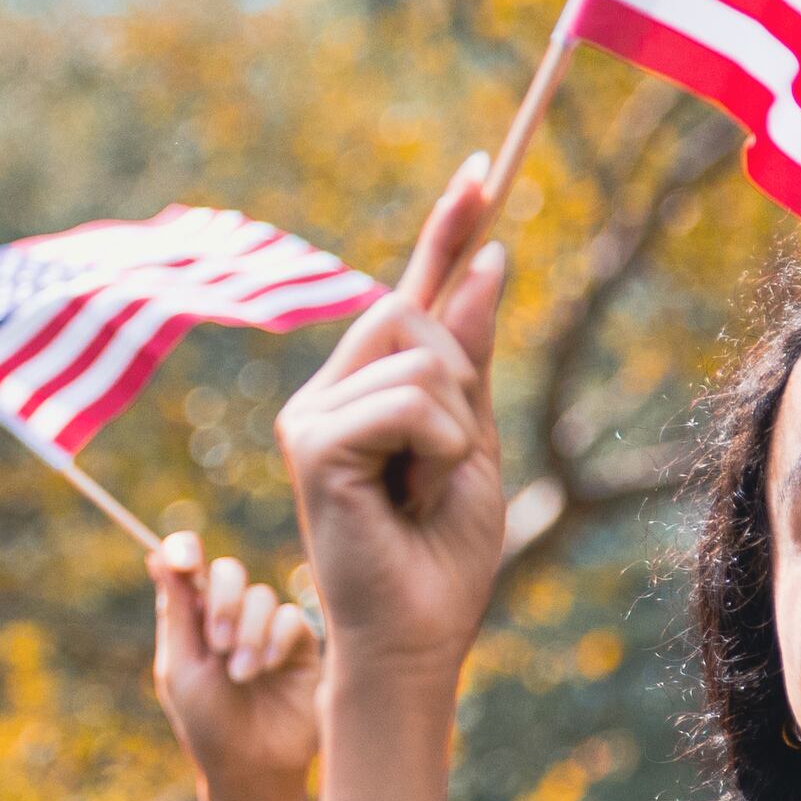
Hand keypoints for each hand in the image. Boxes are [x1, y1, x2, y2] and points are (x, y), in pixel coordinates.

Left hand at [150, 526, 320, 800]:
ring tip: (242, 675)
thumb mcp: (181, 669)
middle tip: (217, 644)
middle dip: (222, 601)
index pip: (188, 568)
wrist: (253, 768)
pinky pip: (292, 619)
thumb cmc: (207, 725)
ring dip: (248, 632)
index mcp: (192, 621)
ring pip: (262, 596)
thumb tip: (156, 557)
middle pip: (228, 572)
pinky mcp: (300, 646)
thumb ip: (176, 613)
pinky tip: (269, 669)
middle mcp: (230, 618)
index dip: (184, 551)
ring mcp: (266, 630)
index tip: (186, 558)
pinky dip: (277, 639)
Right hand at [273, 161, 511, 693]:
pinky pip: (411, 402)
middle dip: (459, 377)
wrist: (414, 636)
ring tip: (426, 488)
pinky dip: (440, 447)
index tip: (485, 165)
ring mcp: (310, 414)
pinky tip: (412, 493)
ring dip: (456, 426)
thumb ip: (470, 357)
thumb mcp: (476, 439)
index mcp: (365, 388)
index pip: (413, 290)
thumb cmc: (442, 554)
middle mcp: (327, 391)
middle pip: (413, 310)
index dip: (449, 228)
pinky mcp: (311, 444)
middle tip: (445, 463)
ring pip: (421, 356)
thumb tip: (490, 259)